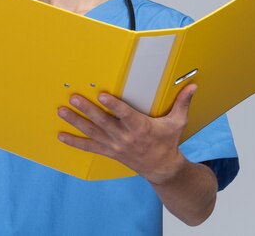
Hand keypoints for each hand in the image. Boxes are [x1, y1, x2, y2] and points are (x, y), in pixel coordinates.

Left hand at [57, 84, 197, 185]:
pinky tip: (61, 136)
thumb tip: (193, 85)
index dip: (113, 105)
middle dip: (87, 110)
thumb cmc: (168, 142)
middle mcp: (125, 137)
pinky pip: (89, 147)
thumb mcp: (177, 123)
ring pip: (92, 132)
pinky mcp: (109, 151)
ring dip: (76, 121)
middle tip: (73, 98)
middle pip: (103, 122)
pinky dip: (74, 142)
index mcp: (141, 127)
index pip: (125, 114)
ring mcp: (115, 145)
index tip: (102, 94)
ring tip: (62, 111)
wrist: (162, 169)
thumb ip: (182, 103)